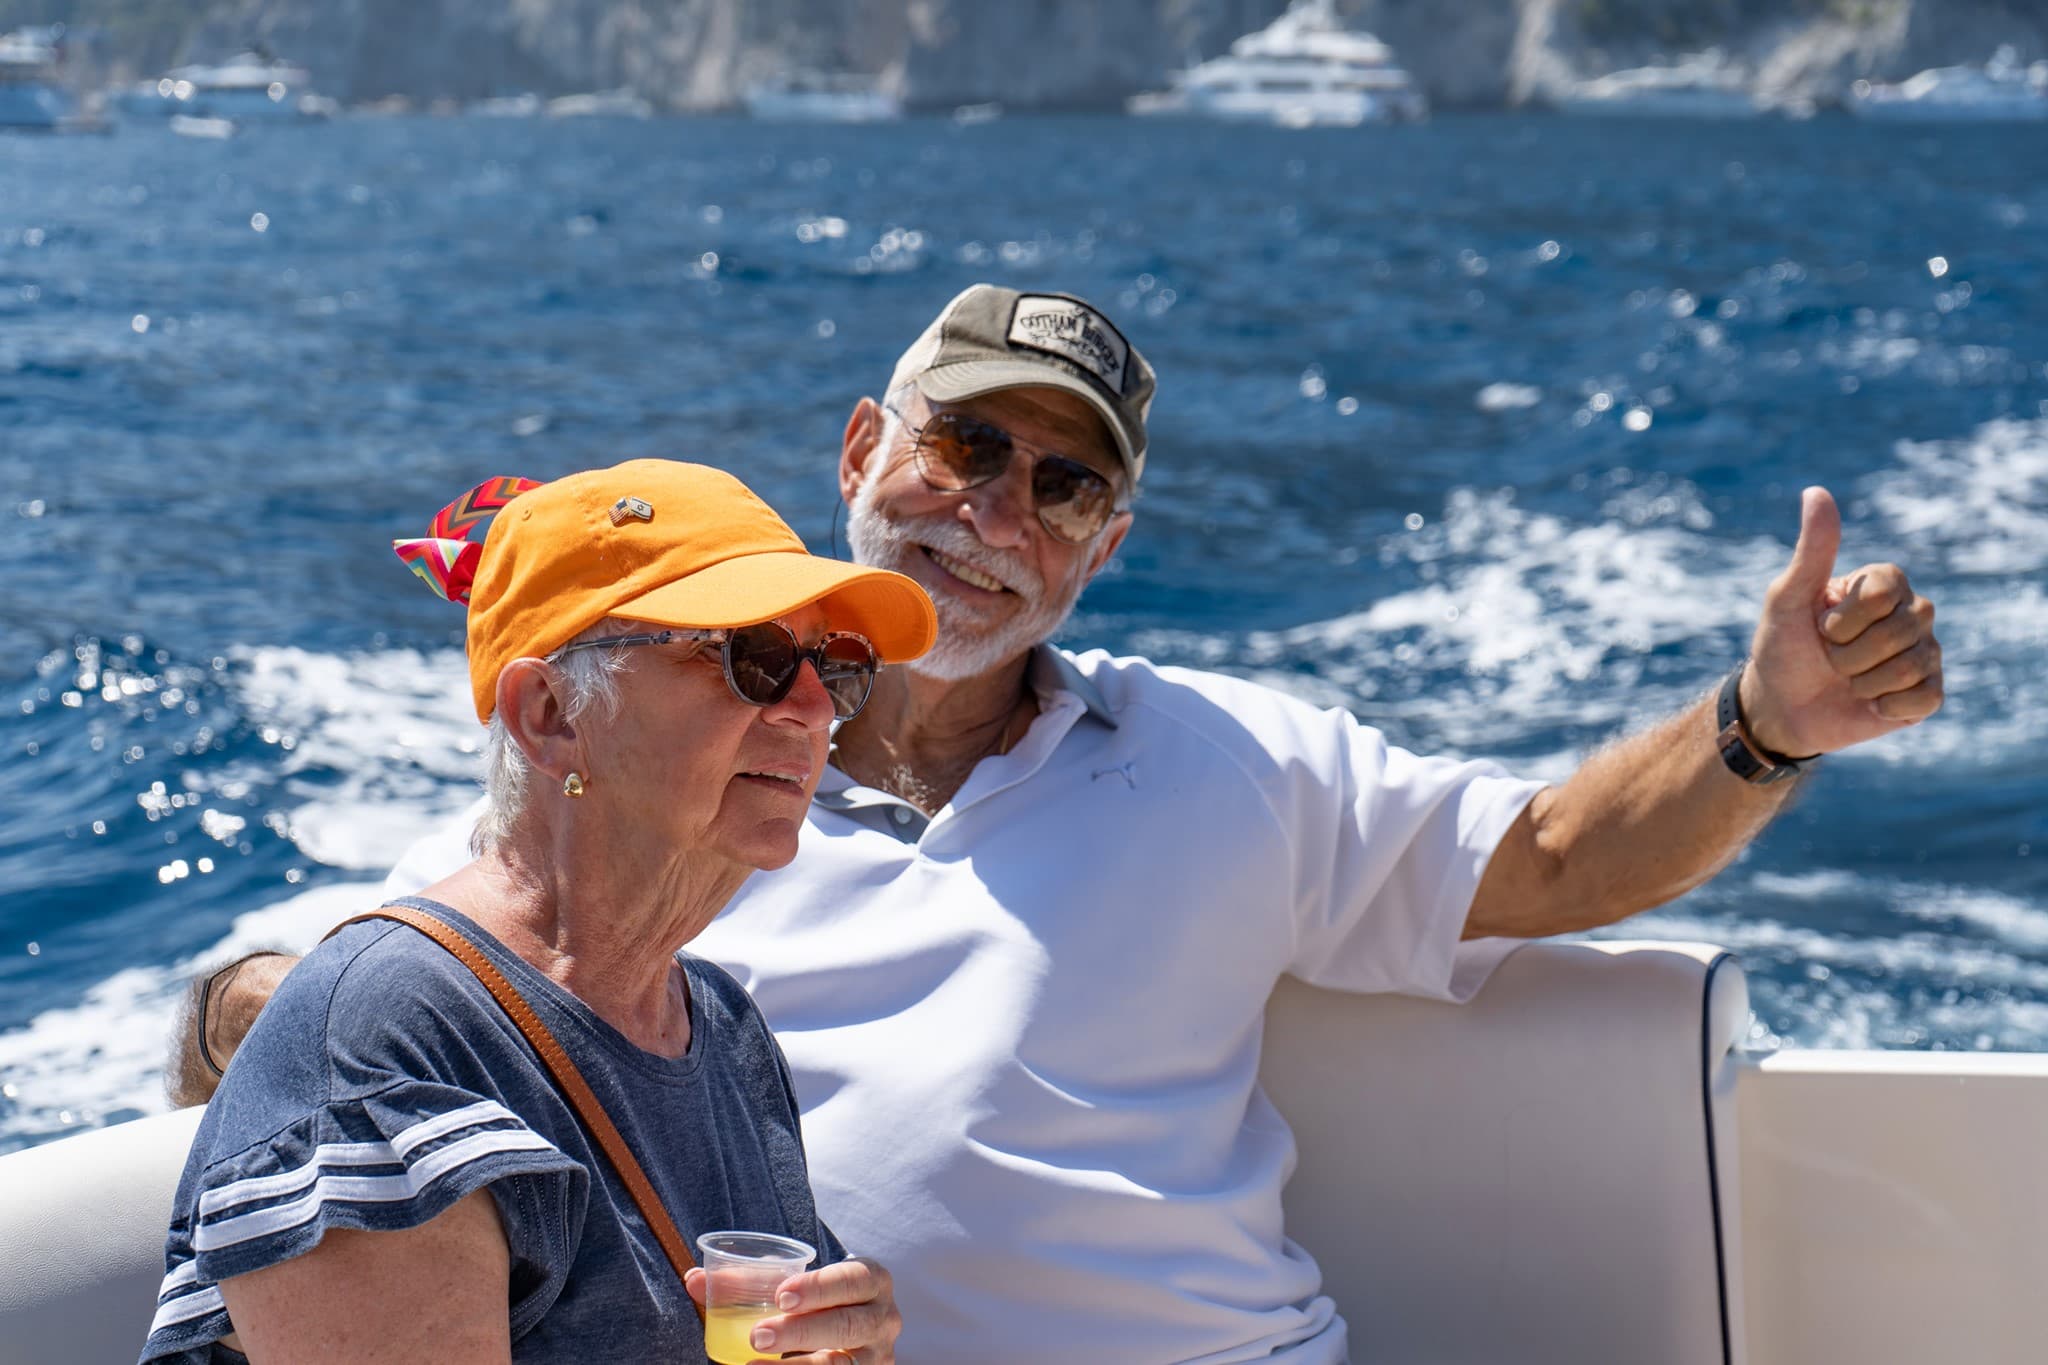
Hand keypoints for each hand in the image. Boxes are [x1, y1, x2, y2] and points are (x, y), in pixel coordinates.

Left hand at [686, 1255, 899, 1364]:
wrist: (852, 1338)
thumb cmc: (817, 1303)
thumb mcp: (797, 1287)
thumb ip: (748, 1281)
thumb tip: (693, 1279)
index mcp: (873, 1281)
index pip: (854, 1279)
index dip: (820, 1287)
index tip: (781, 1295)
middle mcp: (884, 1318)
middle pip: (847, 1325)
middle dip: (801, 1331)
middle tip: (757, 1335)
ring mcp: (878, 1357)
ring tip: (752, 1363)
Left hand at [1743, 486, 1941, 756]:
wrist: (1781, 707)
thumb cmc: (1782, 647)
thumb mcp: (1787, 598)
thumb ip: (1812, 549)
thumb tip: (1815, 491)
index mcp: (1885, 584)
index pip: (1884, 593)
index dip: (1843, 619)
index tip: (1820, 626)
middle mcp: (1912, 613)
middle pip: (1901, 629)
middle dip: (1849, 653)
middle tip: (1830, 658)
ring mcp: (1925, 653)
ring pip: (1911, 665)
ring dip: (1863, 681)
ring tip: (1847, 680)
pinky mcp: (1927, 693)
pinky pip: (1925, 697)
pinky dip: (1887, 705)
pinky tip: (1870, 703)